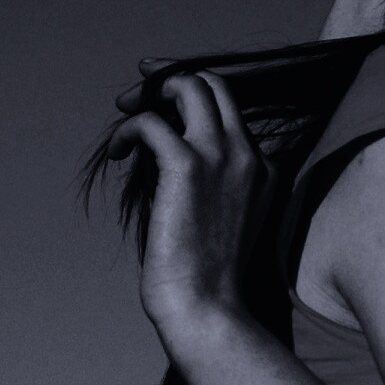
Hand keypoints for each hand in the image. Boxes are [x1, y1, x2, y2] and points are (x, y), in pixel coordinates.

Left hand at [109, 67, 271, 330]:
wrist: (207, 308)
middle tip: (139, 93)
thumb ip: (209, 184)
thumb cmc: (207, 278)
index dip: (192, 100)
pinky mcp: (187, 166)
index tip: (162, 103)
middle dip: (172, 77)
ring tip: (126, 111)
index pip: (230, 110)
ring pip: (189, 85)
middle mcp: (248, 154)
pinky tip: (118, 153)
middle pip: (214, 84)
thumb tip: (163, 156)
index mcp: (265, 169)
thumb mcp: (222, 220)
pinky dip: (129, 130)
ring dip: (151, 92)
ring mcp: (222, 156)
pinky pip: (151, 122)